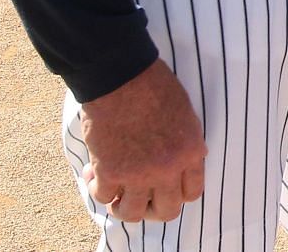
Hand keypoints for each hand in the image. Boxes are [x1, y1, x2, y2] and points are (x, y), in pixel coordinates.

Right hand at [78, 59, 206, 222]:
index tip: (165, 188)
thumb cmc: (153, 85)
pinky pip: (104, 197)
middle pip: (166, 211)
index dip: (176, 193)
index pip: (192, 193)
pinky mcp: (110, 172)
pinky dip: (98, 189)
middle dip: (152, 208)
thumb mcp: (185, 114)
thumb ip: (185, 144)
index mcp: (191, 151)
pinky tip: (94, 174)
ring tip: (116, 192)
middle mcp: (168, 168)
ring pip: (132, 213)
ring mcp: (139, 174)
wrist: (121, 74)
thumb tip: (182, 164)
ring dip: (122, 205)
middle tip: (140, 196)